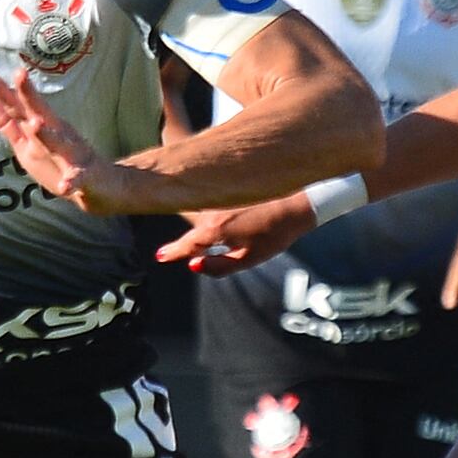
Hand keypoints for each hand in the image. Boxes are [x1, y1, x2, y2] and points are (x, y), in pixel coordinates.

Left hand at [0, 64, 145, 213]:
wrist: (101, 184)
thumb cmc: (60, 159)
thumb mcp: (27, 142)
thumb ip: (8, 123)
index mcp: (41, 127)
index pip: (17, 105)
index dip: (1, 88)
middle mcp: (57, 134)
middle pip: (38, 112)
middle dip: (28, 94)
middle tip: (19, 73)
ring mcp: (71, 155)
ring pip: (57, 143)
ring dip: (47, 135)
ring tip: (35, 126)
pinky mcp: (84, 177)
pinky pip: (77, 179)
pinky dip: (72, 181)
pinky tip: (65, 185)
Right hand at [156, 196, 310, 273]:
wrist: (296, 202)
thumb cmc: (275, 233)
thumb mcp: (249, 258)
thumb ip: (219, 266)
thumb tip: (193, 266)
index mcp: (214, 230)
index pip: (187, 245)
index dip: (173, 252)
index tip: (160, 257)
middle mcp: (212, 212)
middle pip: (194, 232)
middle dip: (186, 244)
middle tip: (171, 253)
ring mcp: (220, 200)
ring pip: (204, 219)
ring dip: (203, 230)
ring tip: (207, 241)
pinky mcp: (230, 191)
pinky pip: (215, 208)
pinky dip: (215, 217)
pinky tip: (231, 223)